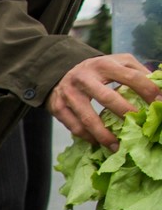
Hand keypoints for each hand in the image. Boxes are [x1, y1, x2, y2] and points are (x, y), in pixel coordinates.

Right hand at [46, 54, 160, 149]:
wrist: (59, 74)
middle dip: (125, 113)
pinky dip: (88, 137)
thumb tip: (158, 84)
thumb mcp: (115, 63)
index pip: (130, 76)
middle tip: (138, 126)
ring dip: (104, 135)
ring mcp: (69, 94)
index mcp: (103, 64)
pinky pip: (75, 127)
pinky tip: (98, 143)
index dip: (146, 90)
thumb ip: (135, 71)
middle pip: (107, 98)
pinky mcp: (58, 108)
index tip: (159, 102)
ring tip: (116, 146)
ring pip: (88, 119)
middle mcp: (84, 78)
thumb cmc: (95, 71)